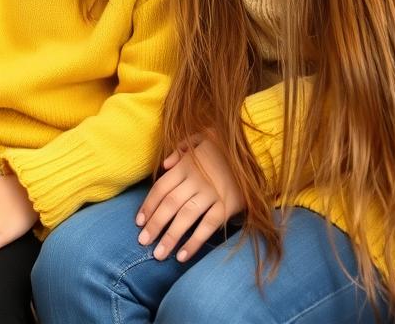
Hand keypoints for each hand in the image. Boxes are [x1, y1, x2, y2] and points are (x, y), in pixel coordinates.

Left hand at [136, 136, 243, 261]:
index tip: (139, 222)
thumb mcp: (201, 138)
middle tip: (143, 242)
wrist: (256, 150)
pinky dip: (194, 241)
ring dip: (170, 237)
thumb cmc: (224, 146)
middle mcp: (196, 179)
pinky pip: (208, 225)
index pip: (161, 187)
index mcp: (186, 164)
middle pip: (170, 205)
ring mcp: (211, 193)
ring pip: (185, 217)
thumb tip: (164, 164)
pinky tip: (183, 256)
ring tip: (159, 255)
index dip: (148, 205)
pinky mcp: (227, 205)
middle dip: (154, 225)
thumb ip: (180, 149)